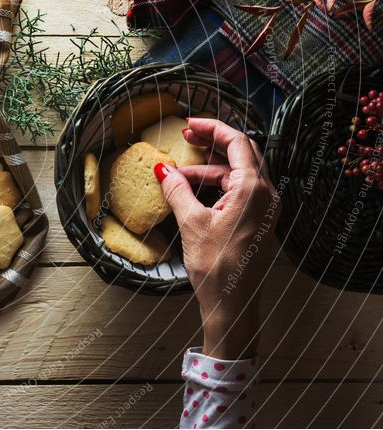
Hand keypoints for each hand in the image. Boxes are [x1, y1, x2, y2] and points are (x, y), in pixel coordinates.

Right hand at [154, 118, 279, 359]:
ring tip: (177, 174)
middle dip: (212, 143)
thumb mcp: (191, 223)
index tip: (190, 123)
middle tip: (186, 137)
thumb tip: (163, 169)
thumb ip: (178, 190)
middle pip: (241, 153)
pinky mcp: (257, 220)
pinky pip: (238, 191)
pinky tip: (192, 190)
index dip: (212, 127)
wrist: (233, 305)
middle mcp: (266, 195)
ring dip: (209, 168)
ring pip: (237, 173)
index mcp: (254, 190)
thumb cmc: (217, 268)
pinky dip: (215, 185)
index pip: (237, 142)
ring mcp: (264, 208)